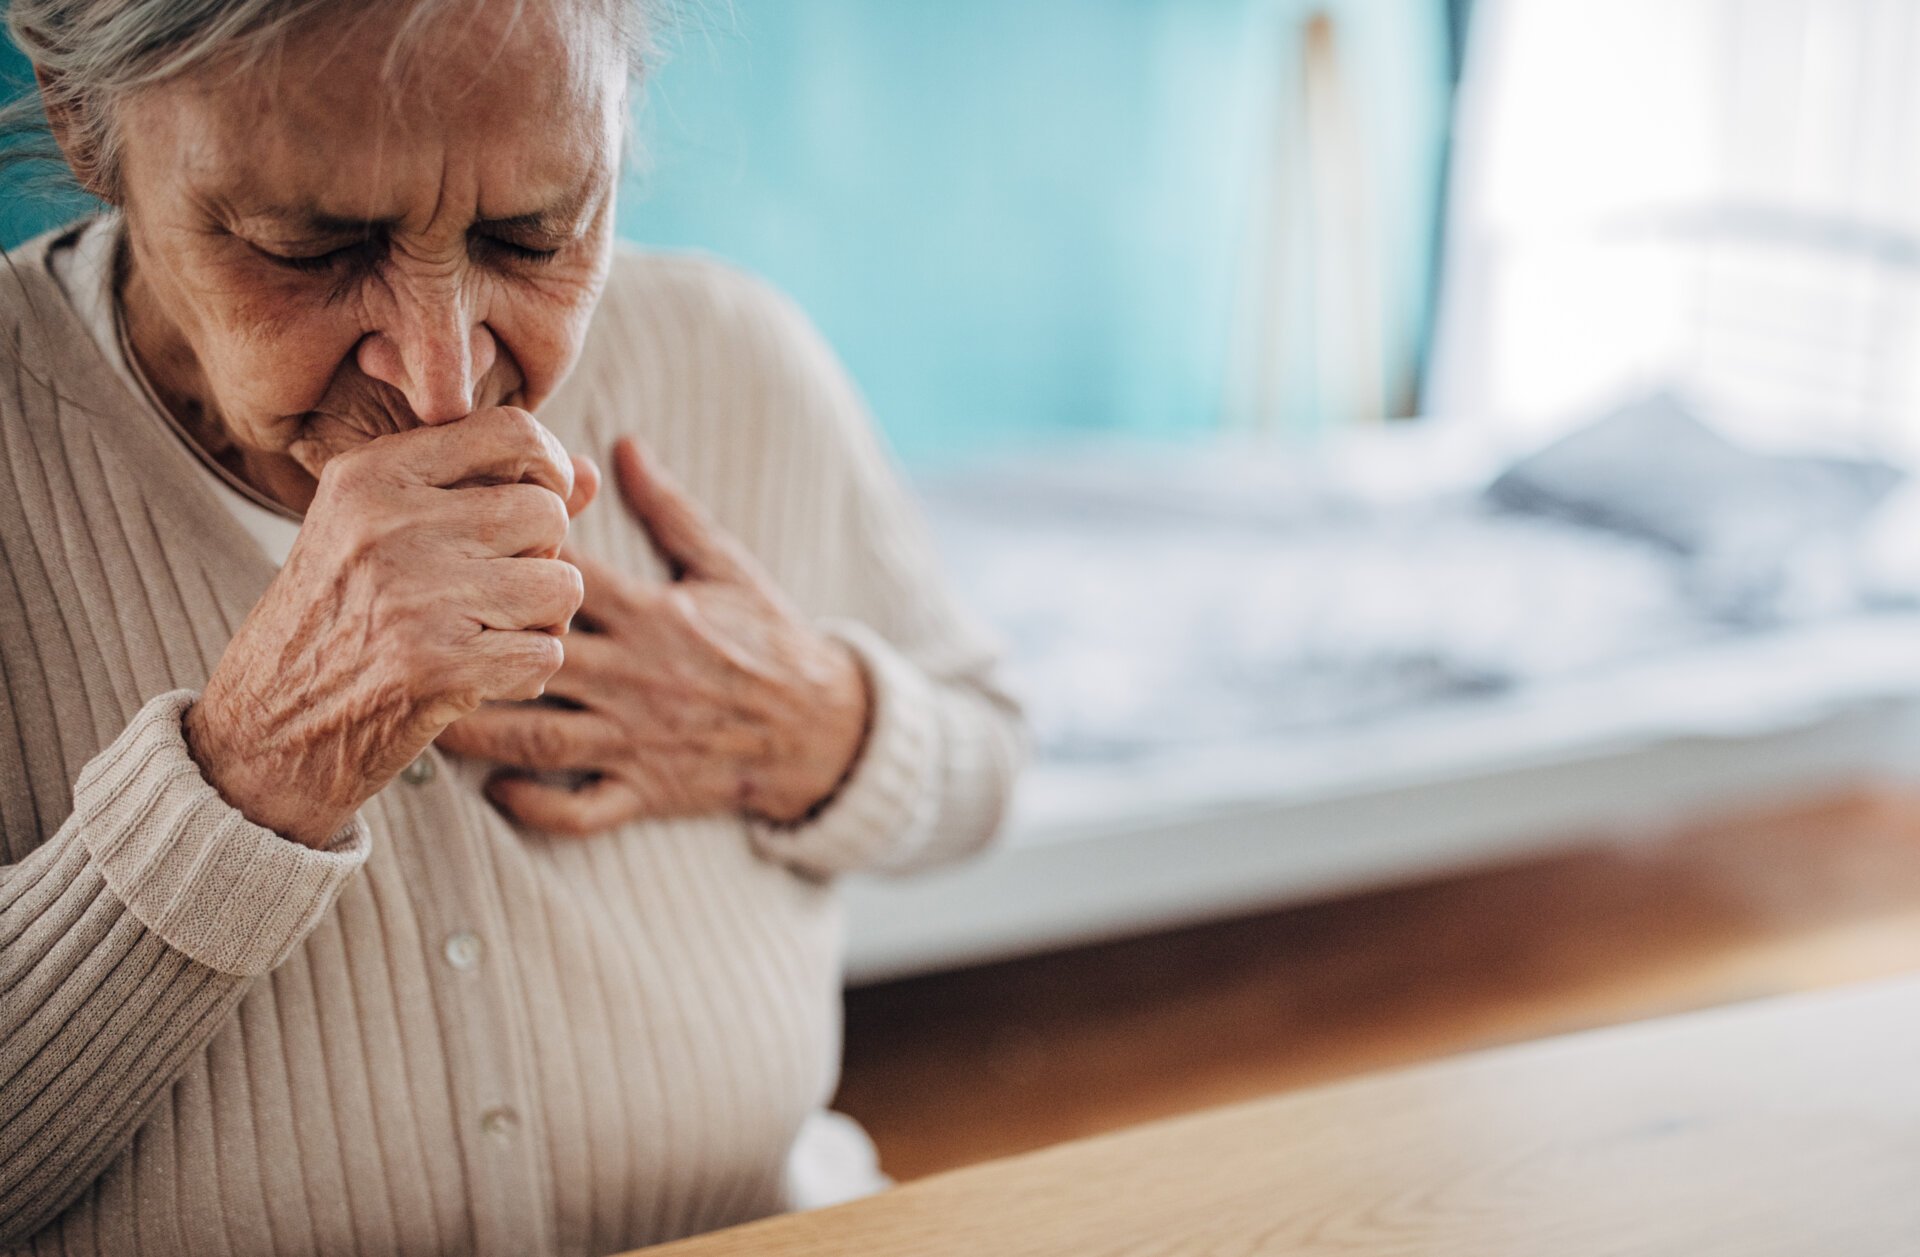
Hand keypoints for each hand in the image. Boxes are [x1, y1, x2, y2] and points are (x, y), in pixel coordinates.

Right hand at [185, 407, 598, 847]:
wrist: (264, 730)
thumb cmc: (336, 624)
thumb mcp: (382, 535)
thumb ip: (487, 492)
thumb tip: (586, 470)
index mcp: (371, 475)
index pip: (512, 430)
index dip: (549, 467)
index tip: (539, 502)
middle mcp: (389, 522)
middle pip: (547, 514)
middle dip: (542, 558)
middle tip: (494, 593)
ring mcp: (413, 594)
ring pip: (561, 584)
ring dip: (542, 620)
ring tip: (487, 633)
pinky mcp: (436, 665)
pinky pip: (547, 652)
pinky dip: (527, 672)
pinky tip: (478, 676)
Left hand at [434, 437, 871, 835]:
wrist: (823, 728)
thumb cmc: (770, 639)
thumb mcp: (727, 567)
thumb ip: (668, 509)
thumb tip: (619, 446)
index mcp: (655, 614)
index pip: (570, 580)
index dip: (511, 564)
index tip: (455, 550)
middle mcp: (639, 676)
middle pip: (537, 659)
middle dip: (475, 649)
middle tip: (408, 638)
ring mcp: (640, 738)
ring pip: (543, 739)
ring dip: (482, 730)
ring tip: (427, 712)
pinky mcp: (649, 790)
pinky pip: (584, 808)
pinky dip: (538, 804)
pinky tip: (496, 787)